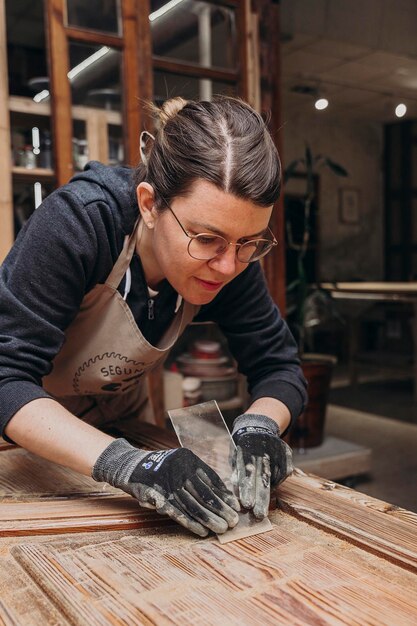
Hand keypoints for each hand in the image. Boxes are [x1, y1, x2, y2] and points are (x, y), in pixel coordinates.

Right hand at [92, 439, 239, 536]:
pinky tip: (202, 531)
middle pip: (204, 493)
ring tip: (222, 529)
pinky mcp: (156, 496)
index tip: (236, 507)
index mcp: (188, 459)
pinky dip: (190, 523)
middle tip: (233, 522)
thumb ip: (197, 476)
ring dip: (209, 519)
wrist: (130, 465)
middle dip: (220, 509)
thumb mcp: (180, 464)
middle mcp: (179, 469)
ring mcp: (167, 483)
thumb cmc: (161, 468)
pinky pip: (177, 512)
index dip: (225, 494)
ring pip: (192, 505)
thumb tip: (222, 496)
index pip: (212, 479)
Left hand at [231, 414, 293, 518]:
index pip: (247, 472)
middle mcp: (263, 450)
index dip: (247, 489)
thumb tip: (236, 492)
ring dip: (267, 492)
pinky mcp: (287, 454)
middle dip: (261, 498)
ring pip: (274, 477)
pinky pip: (283, 474)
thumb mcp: (234, 456)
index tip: (247, 505)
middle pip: (263, 478)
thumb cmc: (242, 447)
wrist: (258, 426)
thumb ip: (236, 472)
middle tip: (259, 515)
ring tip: (260, 501)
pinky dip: (275, 481)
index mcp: (246, 450)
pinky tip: (268, 482)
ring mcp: (277, 451)